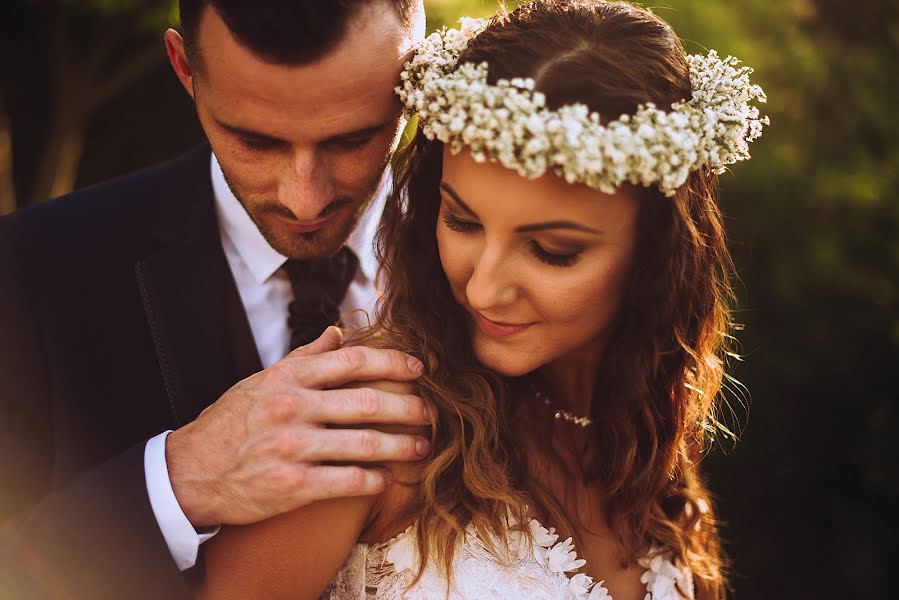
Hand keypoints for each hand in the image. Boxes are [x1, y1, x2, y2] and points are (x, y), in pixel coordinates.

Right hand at [165, 327, 430, 526]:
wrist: (190, 471)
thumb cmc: (231, 423)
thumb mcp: (262, 381)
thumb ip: (304, 358)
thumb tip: (338, 332)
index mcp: (288, 378)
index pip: (352, 361)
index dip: (392, 362)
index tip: (419, 368)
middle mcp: (292, 408)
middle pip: (368, 401)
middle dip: (409, 406)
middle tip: (432, 412)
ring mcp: (292, 448)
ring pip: (365, 443)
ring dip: (401, 445)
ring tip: (421, 447)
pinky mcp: (292, 485)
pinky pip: (347, 480)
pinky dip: (374, 479)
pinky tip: (387, 478)